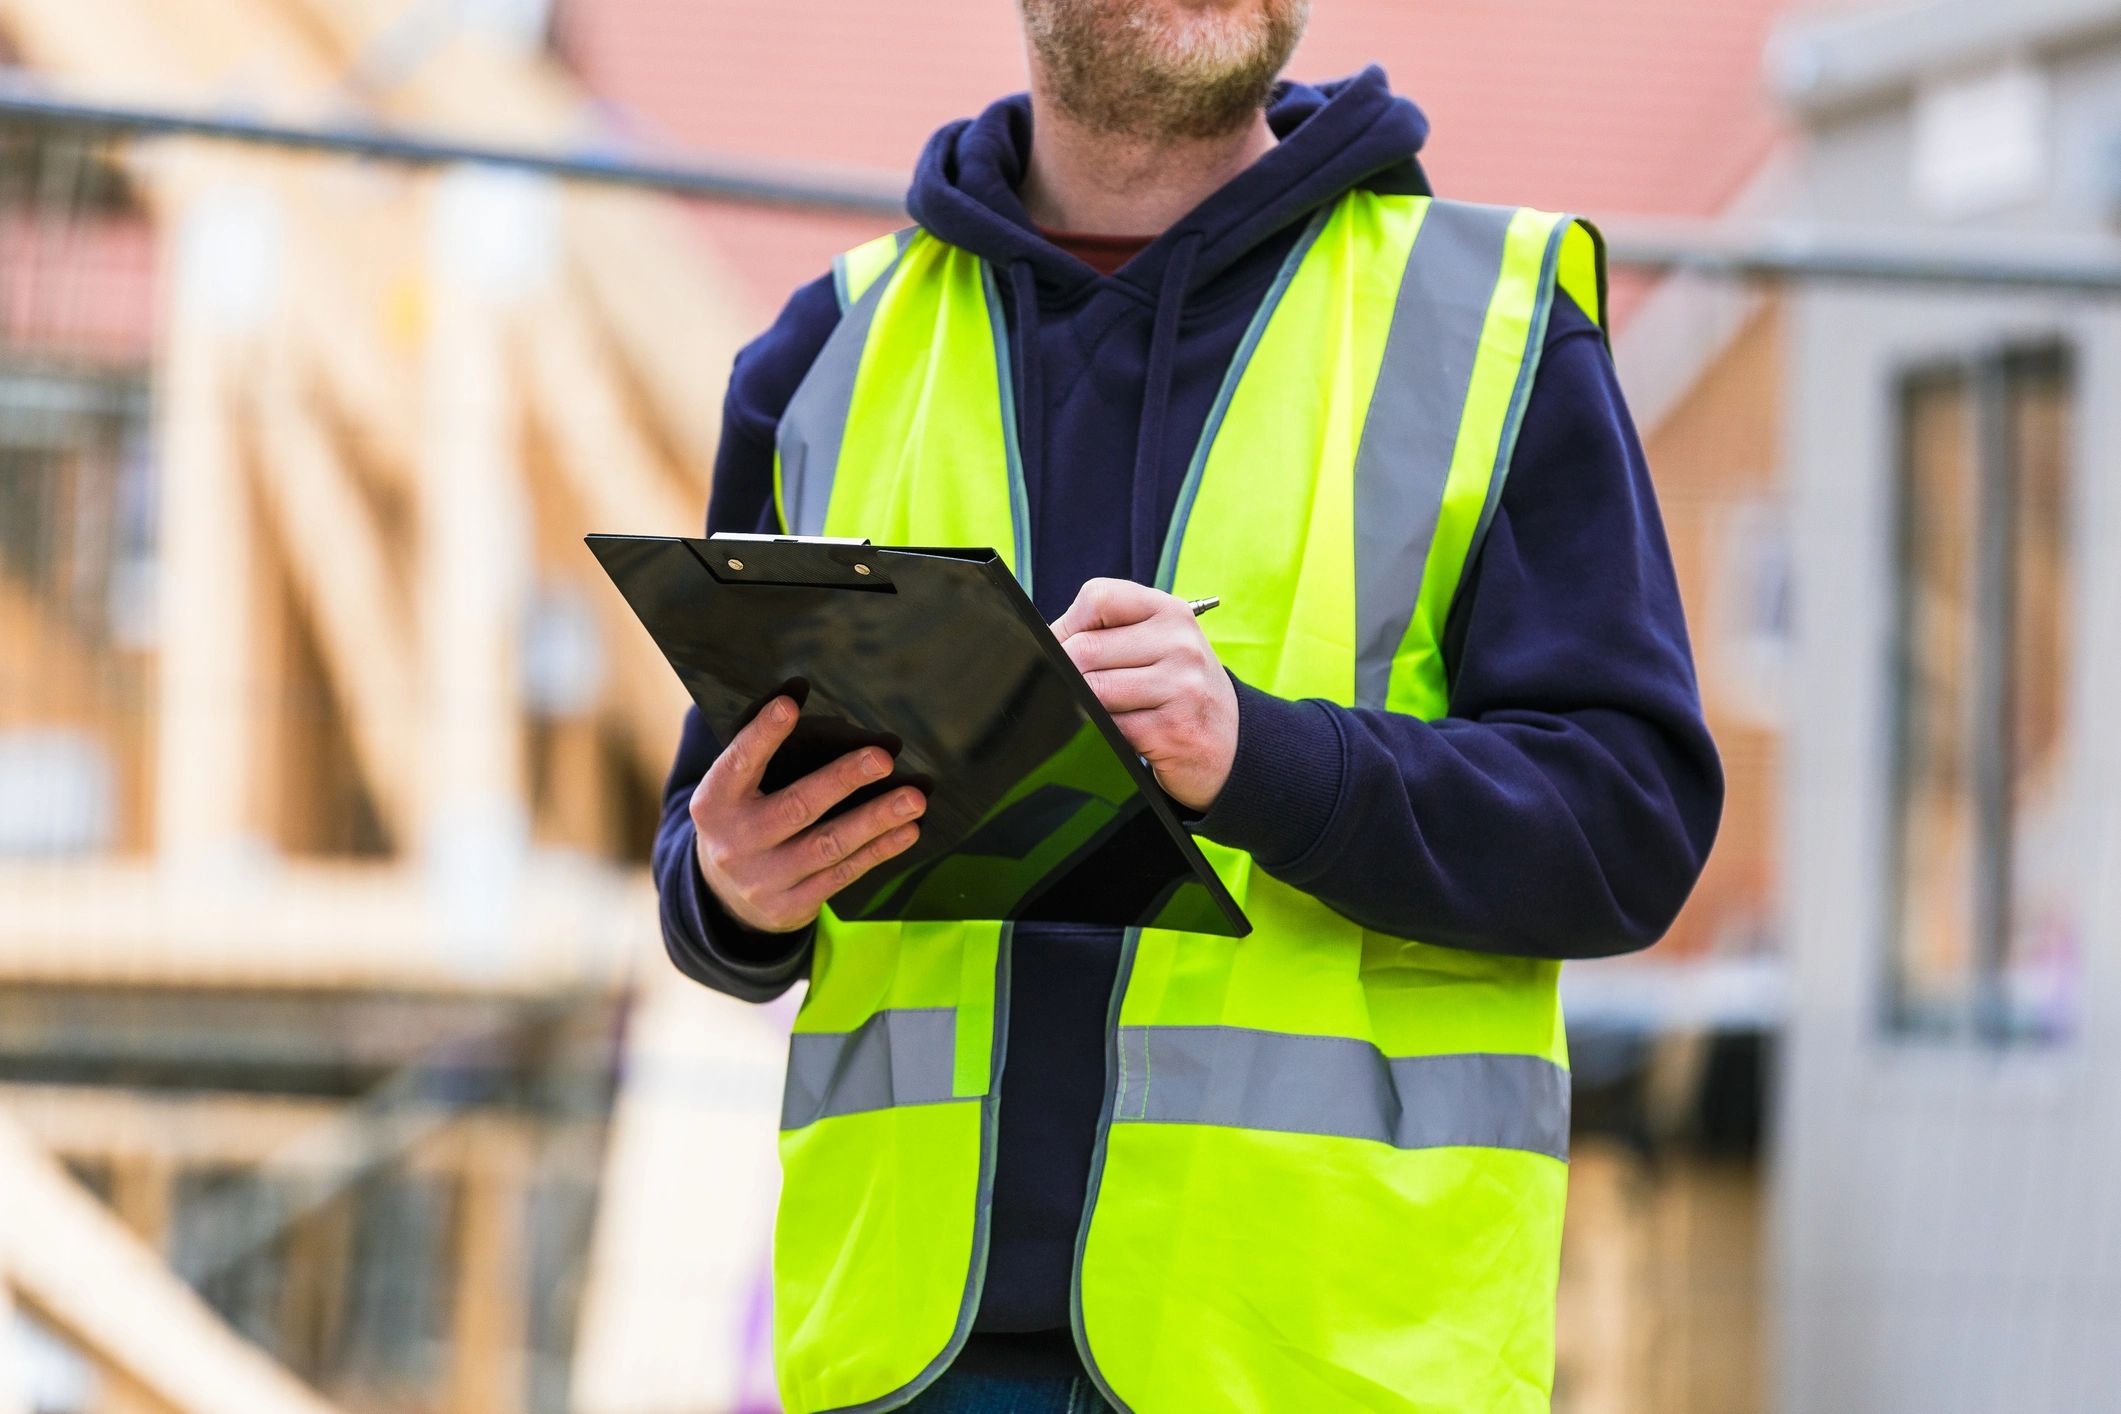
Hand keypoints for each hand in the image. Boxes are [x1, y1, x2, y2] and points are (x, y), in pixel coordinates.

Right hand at [690, 696, 925, 932]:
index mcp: (713, 803)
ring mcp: (763, 879)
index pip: (738, 763)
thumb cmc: (743, 821)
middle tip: (882, 759)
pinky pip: (843, 874)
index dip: (763, 734)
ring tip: (914, 799)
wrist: (726, 899)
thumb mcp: (735, 792)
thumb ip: (763, 758)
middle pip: (796, 807)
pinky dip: (878, 850)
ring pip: (828, 845)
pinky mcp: (790, 906)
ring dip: (875, 820)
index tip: (790, 703)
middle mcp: (735, 843)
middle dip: (842, 780)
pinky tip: (907, 831)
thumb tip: (806, 700)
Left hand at [1052, 578, 1237, 811]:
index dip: (1069, 624)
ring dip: (1088, 705)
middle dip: (1070, 672)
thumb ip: (1110, 633)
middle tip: (1083, 687)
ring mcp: (1180, 686)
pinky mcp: (1172, 729)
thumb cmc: (1181, 689)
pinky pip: (1110, 726)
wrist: (1233, 745)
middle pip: (1085, 648)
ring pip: (1093, 689)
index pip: (1098, 597)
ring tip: (1111, 709)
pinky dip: (1107, 731)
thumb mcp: (1160, 645)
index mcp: (1171, 612)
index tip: (1067, 645)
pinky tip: (1128, 731)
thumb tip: (1046, 641)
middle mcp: (1180, 644)